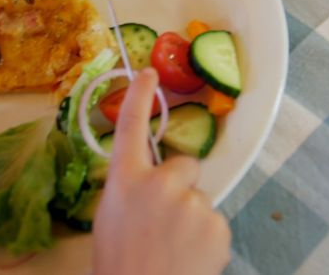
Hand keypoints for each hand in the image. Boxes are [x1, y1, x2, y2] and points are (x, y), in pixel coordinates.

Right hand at [93, 68, 231, 274]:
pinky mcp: (216, 224)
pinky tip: (188, 256)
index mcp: (126, 180)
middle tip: (164, 221)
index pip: (132, 126)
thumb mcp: (111, 216)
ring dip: (191, 217)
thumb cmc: (120, 261)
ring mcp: (191, 202)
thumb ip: (132, 187)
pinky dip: (205, 238)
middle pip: (184, 165)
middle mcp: (159, 184)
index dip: (140, 96)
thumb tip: (150, 178)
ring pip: (199, 198)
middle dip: (180, 185)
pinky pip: (215, 221)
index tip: (148, 72)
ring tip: (174, 247)